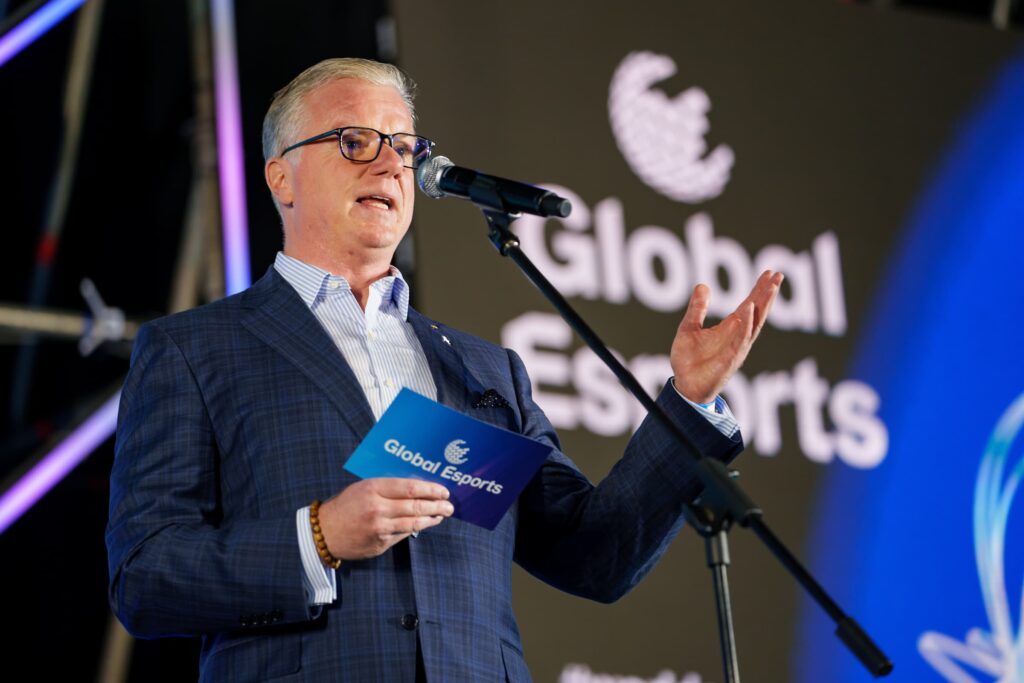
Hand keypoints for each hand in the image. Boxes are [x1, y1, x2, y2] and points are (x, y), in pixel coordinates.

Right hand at [318, 478, 453, 559]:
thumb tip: (417, 489)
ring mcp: (380, 528)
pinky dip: (417, 528)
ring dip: (431, 519)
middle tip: (449, 505)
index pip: (409, 487)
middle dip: (437, 505)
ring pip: (413, 522)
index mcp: (373, 489)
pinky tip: (425, 524)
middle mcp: (377, 508)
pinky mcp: (380, 544)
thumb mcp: (363, 488)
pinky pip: (403, 534)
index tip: (443, 491)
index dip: (430, 489)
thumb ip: (387, 488)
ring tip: (442, 515)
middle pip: (415, 506)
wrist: (324, 532)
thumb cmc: (345, 505)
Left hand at [670, 270, 783, 403]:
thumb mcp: (689, 328)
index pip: (749, 304)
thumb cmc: (689, 360)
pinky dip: (746, 326)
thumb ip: (697, 309)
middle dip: (767, 294)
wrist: (685, 385)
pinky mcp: (730, 359)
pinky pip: (740, 341)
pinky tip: (748, 310)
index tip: (770, 272)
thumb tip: (702, 285)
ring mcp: (737, 347)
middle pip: (757, 311)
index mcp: (730, 328)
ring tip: (771, 287)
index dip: (759, 289)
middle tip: (778, 275)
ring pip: (754, 324)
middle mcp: (738, 336)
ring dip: (763, 305)